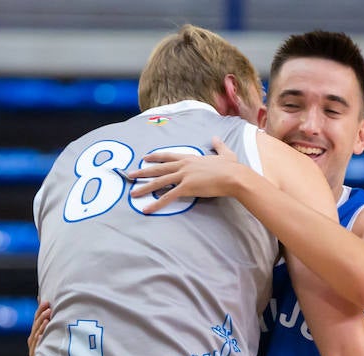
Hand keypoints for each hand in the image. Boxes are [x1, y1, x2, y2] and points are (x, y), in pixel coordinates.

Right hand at [28, 300, 51, 355]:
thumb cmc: (50, 353)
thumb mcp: (49, 337)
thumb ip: (46, 321)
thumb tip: (43, 300)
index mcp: (35, 335)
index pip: (36, 320)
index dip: (40, 310)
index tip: (46, 302)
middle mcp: (33, 341)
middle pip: (36, 326)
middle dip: (41, 317)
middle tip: (48, 309)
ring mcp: (34, 349)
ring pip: (36, 336)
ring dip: (41, 327)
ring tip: (47, 320)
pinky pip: (37, 348)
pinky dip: (39, 341)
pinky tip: (42, 336)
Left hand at [128, 136, 242, 213]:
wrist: (234, 176)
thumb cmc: (231, 167)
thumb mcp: (225, 153)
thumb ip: (218, 145)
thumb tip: (216, 138)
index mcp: (190, 158)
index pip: (168, 156)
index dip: (155, 157)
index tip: (145, 158)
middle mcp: (183, 165)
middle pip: (158, 168)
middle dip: (143, 172)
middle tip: (130, 175)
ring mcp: (184, 176)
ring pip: (159, 182)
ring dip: (144, 188)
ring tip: (132, 193)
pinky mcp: (186, 187)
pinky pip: (167, 197)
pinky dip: (156, 204)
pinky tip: (147, 209)